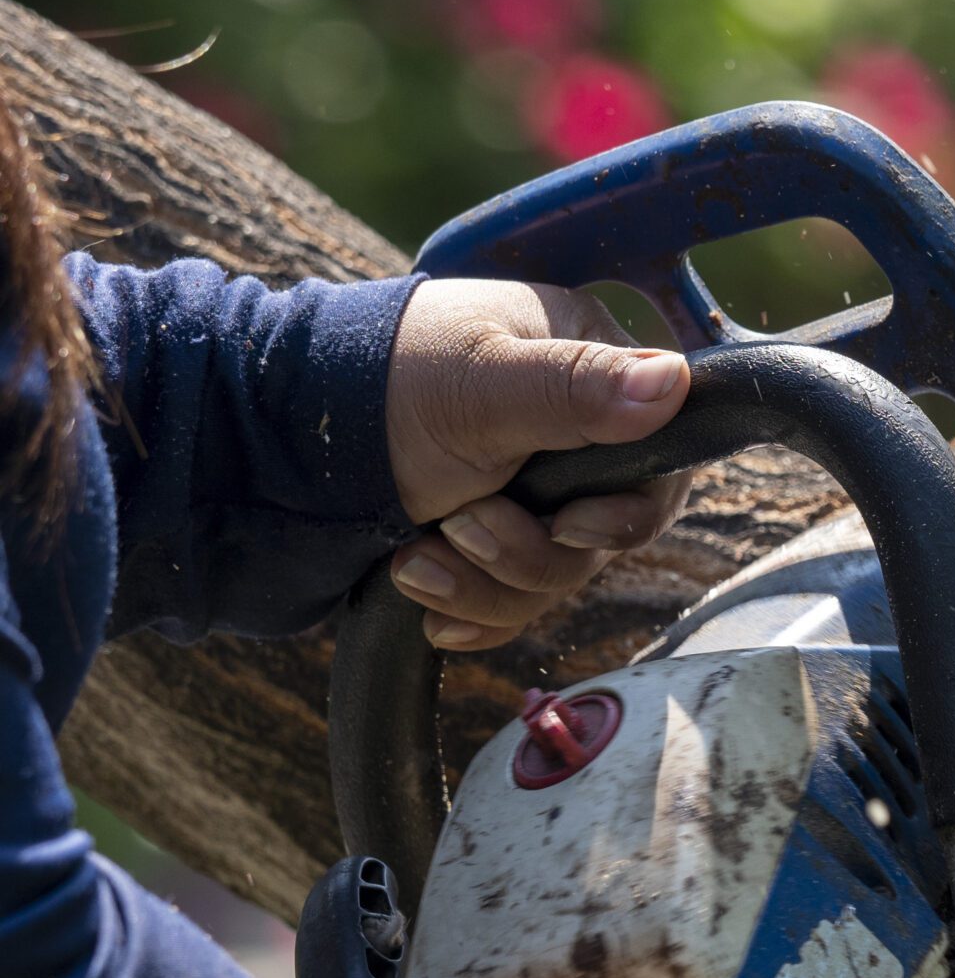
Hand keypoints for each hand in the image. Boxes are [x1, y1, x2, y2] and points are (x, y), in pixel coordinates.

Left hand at [383, 280, 694, 650]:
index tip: (573, 525)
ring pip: (556, 576)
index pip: (661, 458)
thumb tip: (676, 382)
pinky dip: (468, 611)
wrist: (255, 445)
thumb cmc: (368, 387)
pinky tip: (421, 599)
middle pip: (608, 533)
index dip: (628, 511)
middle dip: (533, 553)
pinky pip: (510, 603)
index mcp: (580, 367)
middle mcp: (564, 432)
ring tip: (416, 560)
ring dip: (486, 583)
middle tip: (463, 528)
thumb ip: (578, 388)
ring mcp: (523, 492)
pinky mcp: (481, 542)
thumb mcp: (479, 386)